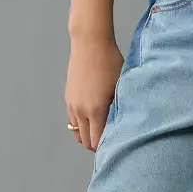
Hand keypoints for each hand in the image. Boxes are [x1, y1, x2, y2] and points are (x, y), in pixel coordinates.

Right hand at [66, 36, 123, 151]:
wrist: (90, 43)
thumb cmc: (111, 63)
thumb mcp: (120, 86)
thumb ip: (120, 109)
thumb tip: (124, 127)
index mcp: (96, 110)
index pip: (97, 142)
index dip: (106, 148)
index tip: (117, 147)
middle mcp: (81, 111)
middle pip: (86, 141)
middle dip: (97, 145)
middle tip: (111, 142)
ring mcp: (72, 105)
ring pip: (77, 133)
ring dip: (88, 135)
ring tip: (102, 131)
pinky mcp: (68, 99)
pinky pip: (73, 121)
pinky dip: (81, 125)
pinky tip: (93, 119)